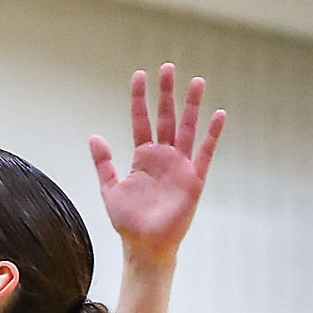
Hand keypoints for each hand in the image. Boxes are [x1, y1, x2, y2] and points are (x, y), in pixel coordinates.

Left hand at [89, 64, 225, 265]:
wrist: (146, 245)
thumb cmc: (128, 221)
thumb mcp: (110, 189)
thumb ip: (104, 163)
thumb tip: (94, 136)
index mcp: (142, 157)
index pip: (141, 120)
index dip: (140, 99)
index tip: (139, 75)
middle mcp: (163, 156)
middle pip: (165, 117)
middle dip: (167, 93)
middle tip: (168, 68)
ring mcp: (180, 166)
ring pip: (187, 128)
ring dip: (192, 106)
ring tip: (196, 81)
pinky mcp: (194, 179)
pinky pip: (205, 153)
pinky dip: (212, 135)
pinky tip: (218, 115)